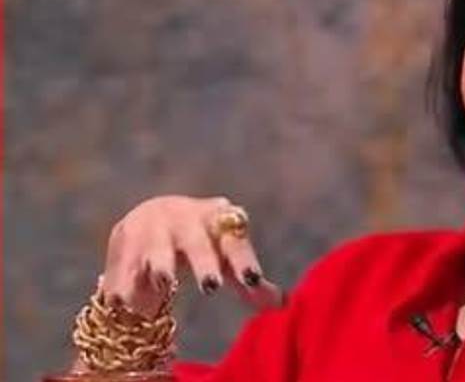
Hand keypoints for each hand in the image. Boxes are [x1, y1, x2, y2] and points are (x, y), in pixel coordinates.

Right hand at [100, 195, 282, 317]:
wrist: (153, 218)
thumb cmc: (202, 243)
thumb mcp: (224, 257)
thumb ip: (247, 279)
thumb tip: (283, 304)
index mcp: (219, 220)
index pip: (235, 239)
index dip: (243, 259)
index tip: (253, 280)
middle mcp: (186, 219)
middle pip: (198, 240)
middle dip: (204, 262)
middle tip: (211, 285)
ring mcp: (154, 227)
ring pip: (159, 247)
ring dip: (162, 264)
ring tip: (167, 282)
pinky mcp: (125, 239)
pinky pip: (126, 263)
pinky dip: (125, 281)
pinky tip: (122, 299)